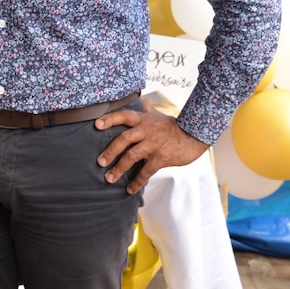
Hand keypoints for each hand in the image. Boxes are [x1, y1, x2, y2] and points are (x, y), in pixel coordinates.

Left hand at [94, 100, 208, 193]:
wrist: (193, 138)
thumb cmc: (172, 126)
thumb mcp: (158, 114)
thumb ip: (146, 108)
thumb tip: (139, 98)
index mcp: (143, 120)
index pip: (124, 116)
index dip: (110, 119)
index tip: (96, 125)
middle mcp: (146, 131)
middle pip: (124, 139)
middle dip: (110, 151)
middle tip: (100, 162)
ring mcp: (153, 145)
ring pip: (132, 157)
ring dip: (119, 168)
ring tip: (109, 179)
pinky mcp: (161, 158)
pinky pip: (146, 172)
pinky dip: (137, 182)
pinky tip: (130, 189)